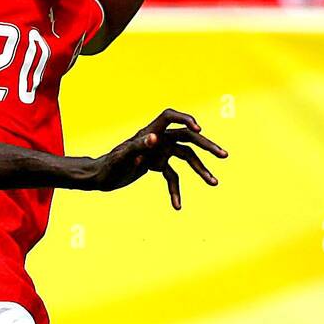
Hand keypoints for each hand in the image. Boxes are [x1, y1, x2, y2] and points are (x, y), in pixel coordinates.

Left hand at [82, 109, 225, 204]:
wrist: (100, 178)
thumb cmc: (108, 165)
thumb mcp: (122, 157)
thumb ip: (138, 146)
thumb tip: (154, 138)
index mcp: (149, 131)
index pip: (170, 117)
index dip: (186, 119)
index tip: (198, 130)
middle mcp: (159, 139)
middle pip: (188, 138)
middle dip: (207, 146)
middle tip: (223, 155)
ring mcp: (160, 152)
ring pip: (187, 158)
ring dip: (200, 170)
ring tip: (214, 183)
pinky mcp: (158, 166)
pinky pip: (173, 177)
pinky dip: (176, 191)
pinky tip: (177, 206)